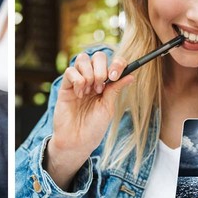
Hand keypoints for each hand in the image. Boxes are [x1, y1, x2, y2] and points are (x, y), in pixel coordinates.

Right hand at [45, 52, 133, 189]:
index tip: (115, 76)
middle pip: (97, 56)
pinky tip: (79, 94)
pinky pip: (70, 71)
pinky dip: (77, 80)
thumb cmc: (94, 127)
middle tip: (100, 87)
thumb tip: (132, 75)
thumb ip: (116, 89)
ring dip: (89, 73)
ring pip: (82, 59)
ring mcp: (78, 81)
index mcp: (105, 83)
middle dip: (101, 68)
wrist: (78, 141)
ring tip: (89, 91)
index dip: (116, 63)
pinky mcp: (65, 86)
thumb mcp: (108, 107)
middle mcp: (92, 78)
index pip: (112, 62)